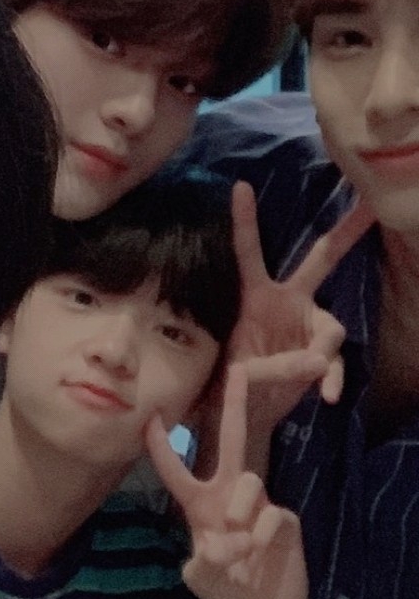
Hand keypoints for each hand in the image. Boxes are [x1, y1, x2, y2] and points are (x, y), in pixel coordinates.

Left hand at [146, 365, 306, 598]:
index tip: (151, 415)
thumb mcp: (200, 577)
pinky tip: (262, 552)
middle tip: (237, 368)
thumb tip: (214, 545)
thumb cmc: (223, 590)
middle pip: (229, 440)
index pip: (175, 468)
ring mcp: (257, 503)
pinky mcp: (284, 519)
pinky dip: (263, 535)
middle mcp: (227, 494)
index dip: (161, 446)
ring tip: (240, 547)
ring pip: (248, 480)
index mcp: (198, 503)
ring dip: (240, 511)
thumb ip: (202, 562)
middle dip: (233, 405)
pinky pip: (272, 513)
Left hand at [197, 183, 373, 475]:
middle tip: (369, 203)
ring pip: (331, 327)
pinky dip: (331, 378)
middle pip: (320, 259)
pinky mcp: (319, 355)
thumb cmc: (228, 382)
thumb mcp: (234, 372)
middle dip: (346, 231)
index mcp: (254, 295)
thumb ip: (267, 366)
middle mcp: (286, 302)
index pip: (248, 251)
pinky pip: (334, 362)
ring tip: (301, 375)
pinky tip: (326, 396)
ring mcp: (306, 326)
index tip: (240, 186)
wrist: (242, 412)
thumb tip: (314, 362)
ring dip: (318, 353)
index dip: (245, 220)